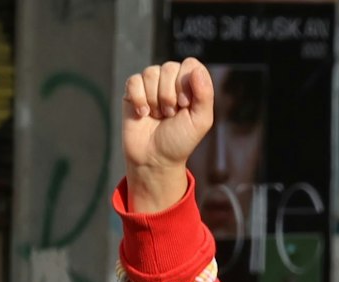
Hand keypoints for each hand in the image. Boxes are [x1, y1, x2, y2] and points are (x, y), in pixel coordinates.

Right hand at [122, 58, 214, 212]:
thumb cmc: (179, 141)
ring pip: (150, 73)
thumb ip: (205, 94)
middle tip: (169, 115)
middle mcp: (171, 81)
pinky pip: (134, 81)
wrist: (154, 159)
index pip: (189, 64)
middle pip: (169, 68)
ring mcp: (151, 85)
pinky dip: (139, 99)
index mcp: (190, 85)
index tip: (184, 105)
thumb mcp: (200, 121)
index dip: (185, 83)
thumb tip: (196, 70)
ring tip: (158, 116)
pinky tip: (143, 114)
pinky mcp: (132, 92)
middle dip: (169, 95)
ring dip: (154, 99)